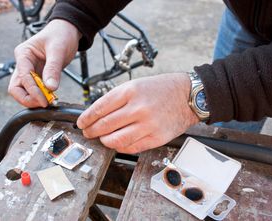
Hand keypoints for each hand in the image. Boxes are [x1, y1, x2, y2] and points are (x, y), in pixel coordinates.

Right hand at [8, 19, 80, 106]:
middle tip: (44, 103)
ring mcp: (29, 71)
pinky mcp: (37, 76)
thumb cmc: (61, 35)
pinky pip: (35, 90)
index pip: (23, 77)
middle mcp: (23, 63)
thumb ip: (53, 69)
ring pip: (23, 91)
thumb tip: (50, 88)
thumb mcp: (58, 50)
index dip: (32, 92)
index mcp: (23, 54)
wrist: (67, 32)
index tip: (44, 101)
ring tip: (49, 101)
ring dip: (34, 99)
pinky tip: (51, 97)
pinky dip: (41, 96)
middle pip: (16, 88)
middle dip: (28, 98)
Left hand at [77, 73, 199, 153]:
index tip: (81, 123)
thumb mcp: (136, 85)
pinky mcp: (156, 138)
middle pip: (104, 126)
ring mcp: (148, 124)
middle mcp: (138, 108)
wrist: (189, 96)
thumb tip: (97, 114)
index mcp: (130, 91)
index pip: (99, 108)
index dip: (86, 118)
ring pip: (115, 140)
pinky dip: (120, 147)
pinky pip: (131, 148)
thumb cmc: (162, 89)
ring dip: (104, 141)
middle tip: (88, 133)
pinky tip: (118, 143)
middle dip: (91, 131)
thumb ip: (116, 99)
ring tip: (102, 139)